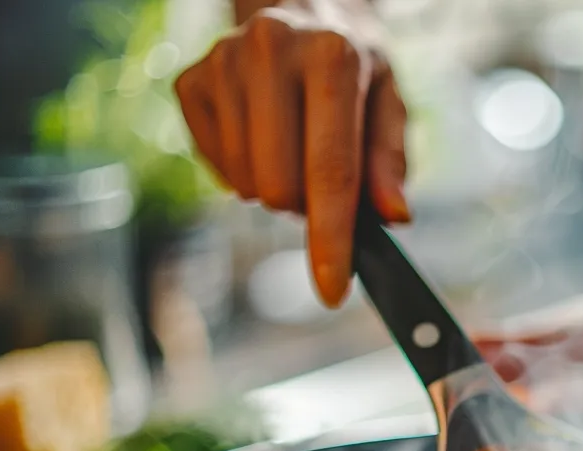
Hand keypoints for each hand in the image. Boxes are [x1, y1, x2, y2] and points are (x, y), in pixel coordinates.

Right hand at [175, 0, 408, 306]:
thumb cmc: (352, 64)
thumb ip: (391, 161)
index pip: (330, 170)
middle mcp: (270, 51)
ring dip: (276, 189)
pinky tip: (262, 136)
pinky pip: (218, 170)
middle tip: (322, 180)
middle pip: (280, 188)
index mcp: (331, 56)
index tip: (332, 291)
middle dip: (306, 206)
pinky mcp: (190, 81)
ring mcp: (222, 63)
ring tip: (294, 148)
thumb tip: (392, 217)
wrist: (299, 7)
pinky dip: (244, 172)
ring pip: (246, 186)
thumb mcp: (390, 100)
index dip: (330, 239)